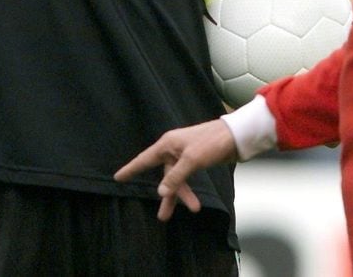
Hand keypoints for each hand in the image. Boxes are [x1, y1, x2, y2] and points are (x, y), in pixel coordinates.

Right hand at [114, 119, 237, 220]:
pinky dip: (188, 189)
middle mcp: (172, 149)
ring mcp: (184, 155)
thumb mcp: (192, 160)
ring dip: (182, 195)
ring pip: (177, 179)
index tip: (117, 178)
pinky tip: (193, 201)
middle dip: (167, 195)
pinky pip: (186, 178)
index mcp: (167, 144)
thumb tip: (161, 192)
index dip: (130, 169)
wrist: (235, 136)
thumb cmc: (211, 142)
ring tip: (192, 210)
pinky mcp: (195, 160)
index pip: (144, 159)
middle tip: (162, 216)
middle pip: (164, 175)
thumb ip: (175, 177)